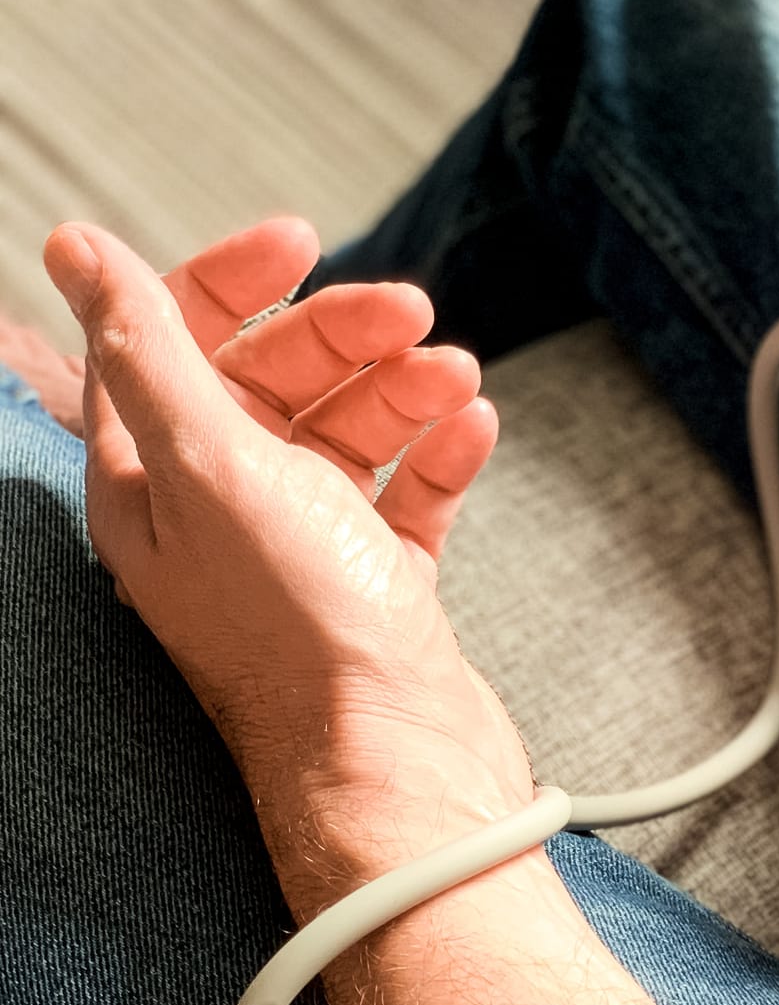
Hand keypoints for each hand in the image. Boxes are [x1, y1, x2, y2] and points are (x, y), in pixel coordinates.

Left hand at [43, 219, 532, 905]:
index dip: (233, 281)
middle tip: (414, 314)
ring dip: (407, 389)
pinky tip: (475, 431)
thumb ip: (149, 353)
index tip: (305, 243)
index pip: (176, 344)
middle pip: (276, 380)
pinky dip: (442, 454)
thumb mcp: (210, 470)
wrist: (397, 761)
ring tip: (457, 379)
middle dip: (345, 335)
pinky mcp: (378, 586)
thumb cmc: (298, 631)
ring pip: (351, 432)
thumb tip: (78, 249)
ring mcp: (306, 552)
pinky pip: (409, 495)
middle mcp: (222, 513)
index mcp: (153, 482)